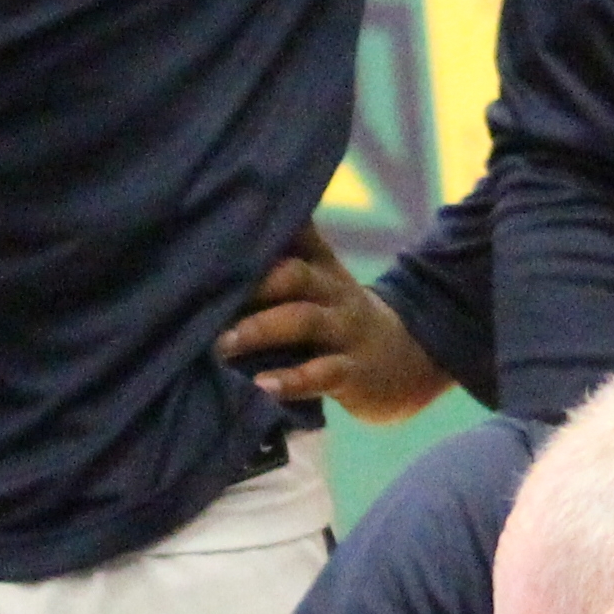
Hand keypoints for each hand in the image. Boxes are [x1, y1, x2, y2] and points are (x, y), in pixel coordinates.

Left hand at [218, 225, 452, 423]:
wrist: (409, 362)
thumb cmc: (341, 320)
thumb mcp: (323, 282)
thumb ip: (284, 258)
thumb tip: (226, 227)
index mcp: (322, 266)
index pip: (296, 233)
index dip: (263, 227)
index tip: (217, 226)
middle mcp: (333, 292)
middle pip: (295, 274)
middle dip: (253, 284)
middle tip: (205, 301)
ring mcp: (346, 331)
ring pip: (304, 320)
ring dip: (260, 330)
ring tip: (222, 345)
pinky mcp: (354, 373)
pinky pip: (322, 374)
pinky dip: (291, 381)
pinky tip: (262, 387)